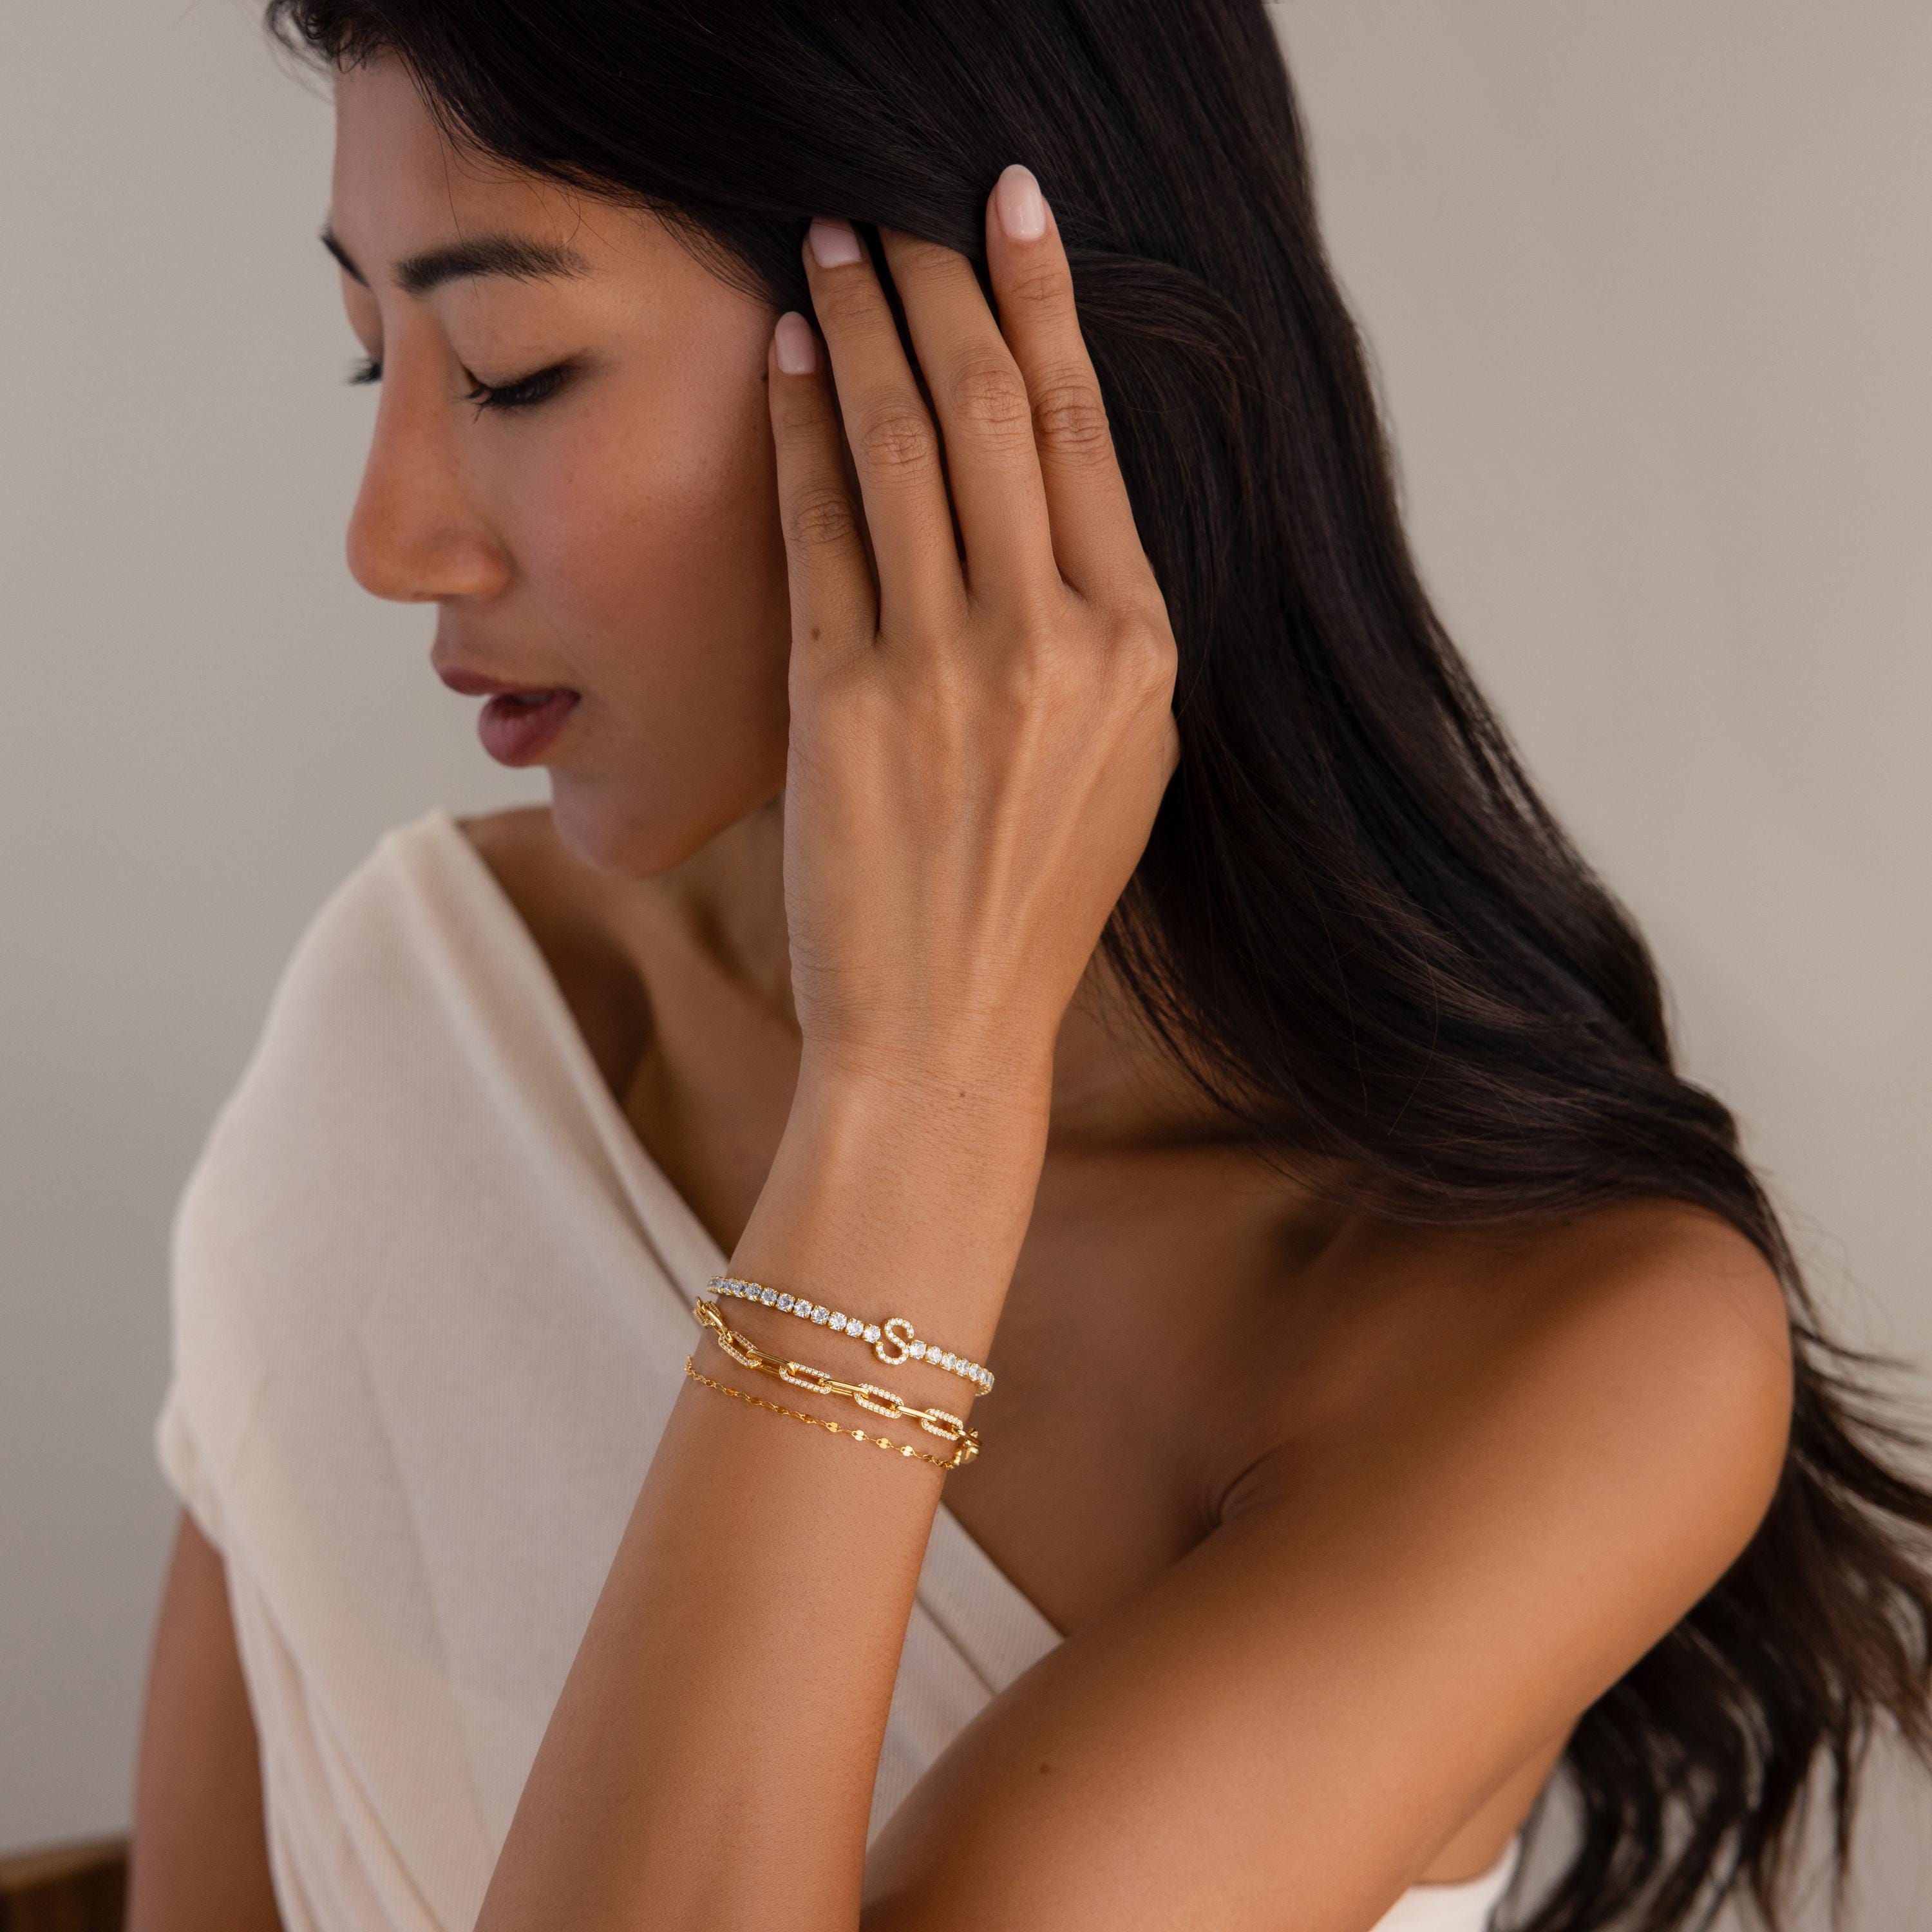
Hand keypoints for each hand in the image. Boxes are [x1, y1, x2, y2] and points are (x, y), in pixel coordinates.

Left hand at [767, 165, 1181, 1107]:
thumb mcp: (1121, 761)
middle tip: (896, 202)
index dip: (1044, 300)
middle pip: (994, 410)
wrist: (948, 1030)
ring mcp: (945, 669)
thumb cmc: (1031, 898)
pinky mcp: (840, 700)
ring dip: (858, 326)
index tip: (1012, 207)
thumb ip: (1104, 629)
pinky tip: (780, 358)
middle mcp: (1054, 642)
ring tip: (825, 244)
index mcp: (1142, 649)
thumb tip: (1054, 495)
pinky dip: (796, 430)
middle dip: (939, 282)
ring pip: (903, 447)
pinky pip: (817, 528)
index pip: (1087, 433)